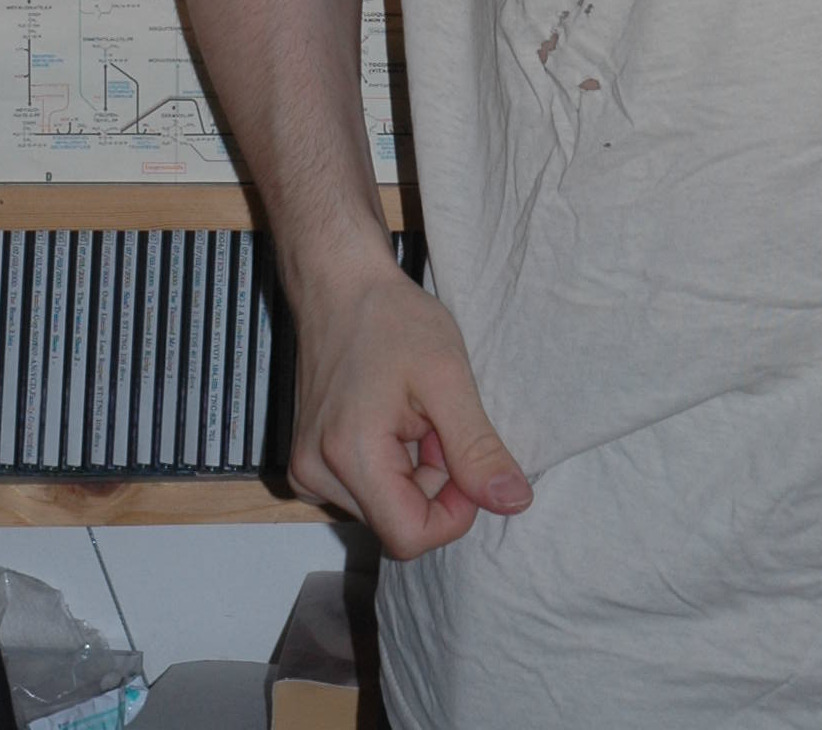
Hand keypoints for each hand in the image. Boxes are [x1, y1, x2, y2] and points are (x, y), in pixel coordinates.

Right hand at [287, 256, 534, 556]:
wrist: (339, 283)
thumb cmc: (391, 318)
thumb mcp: (448, 376)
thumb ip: (477, 448)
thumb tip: (513, 503)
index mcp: (349, 455)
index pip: (410, 538)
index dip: (453, 510)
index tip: (463, 455)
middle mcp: (316, 475)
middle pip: (398, 522)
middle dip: (433, 481)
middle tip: (435, 419)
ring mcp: (307, 470)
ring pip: (384, 507)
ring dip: (412, 472)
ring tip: (411, 412)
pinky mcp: (309, 461)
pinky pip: (364, 490)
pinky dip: (389, 464)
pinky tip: (389, 417)